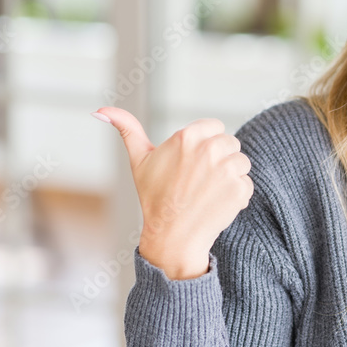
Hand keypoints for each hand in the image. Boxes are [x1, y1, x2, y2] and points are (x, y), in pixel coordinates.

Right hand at [92, 107, 253, 279]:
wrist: (171, 237)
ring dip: (230, 176)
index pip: (215, 127)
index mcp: (188, 136)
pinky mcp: (240, 189)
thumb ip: (126, 128)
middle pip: (230, 143)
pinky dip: (237, 195)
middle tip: (199, 181)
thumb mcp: (139, 160)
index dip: (206, 144)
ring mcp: (226, 170)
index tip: (193, 163)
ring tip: (207, 192)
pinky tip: (217, 204)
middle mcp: (209, 149)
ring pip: (241, 162)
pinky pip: (247, 183)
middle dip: (220, 159)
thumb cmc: (154, 197)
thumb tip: (99, 109)